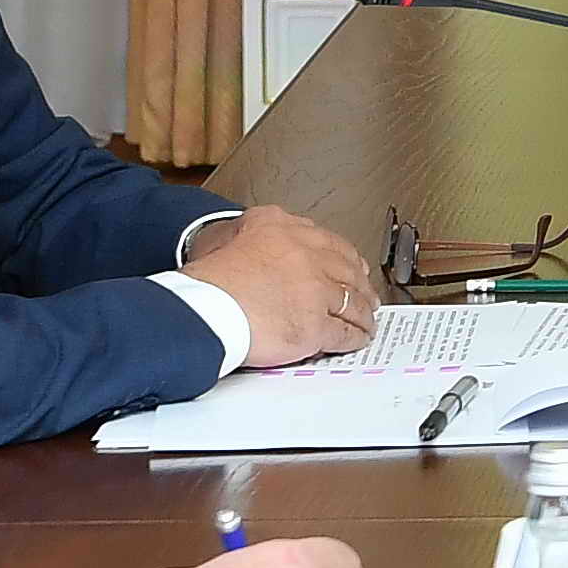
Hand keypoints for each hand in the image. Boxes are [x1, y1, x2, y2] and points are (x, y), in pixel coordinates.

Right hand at [189, 208, 380, 366]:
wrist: (202, 310)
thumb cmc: (206, 282)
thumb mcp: (226, 237)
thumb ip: (250, 232)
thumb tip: (253, 237)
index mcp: (281, 228)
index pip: (327, 241)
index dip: (344, 258)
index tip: (350, 265)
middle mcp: (305, 254)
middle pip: (346, 269)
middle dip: (359, 285)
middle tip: (365, 294)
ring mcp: (315, 290)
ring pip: (351, 301)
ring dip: (362, 313)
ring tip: (365, 320)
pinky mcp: (316, 324)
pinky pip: (344, 332)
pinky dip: (354, 337)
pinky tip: (355, 339)